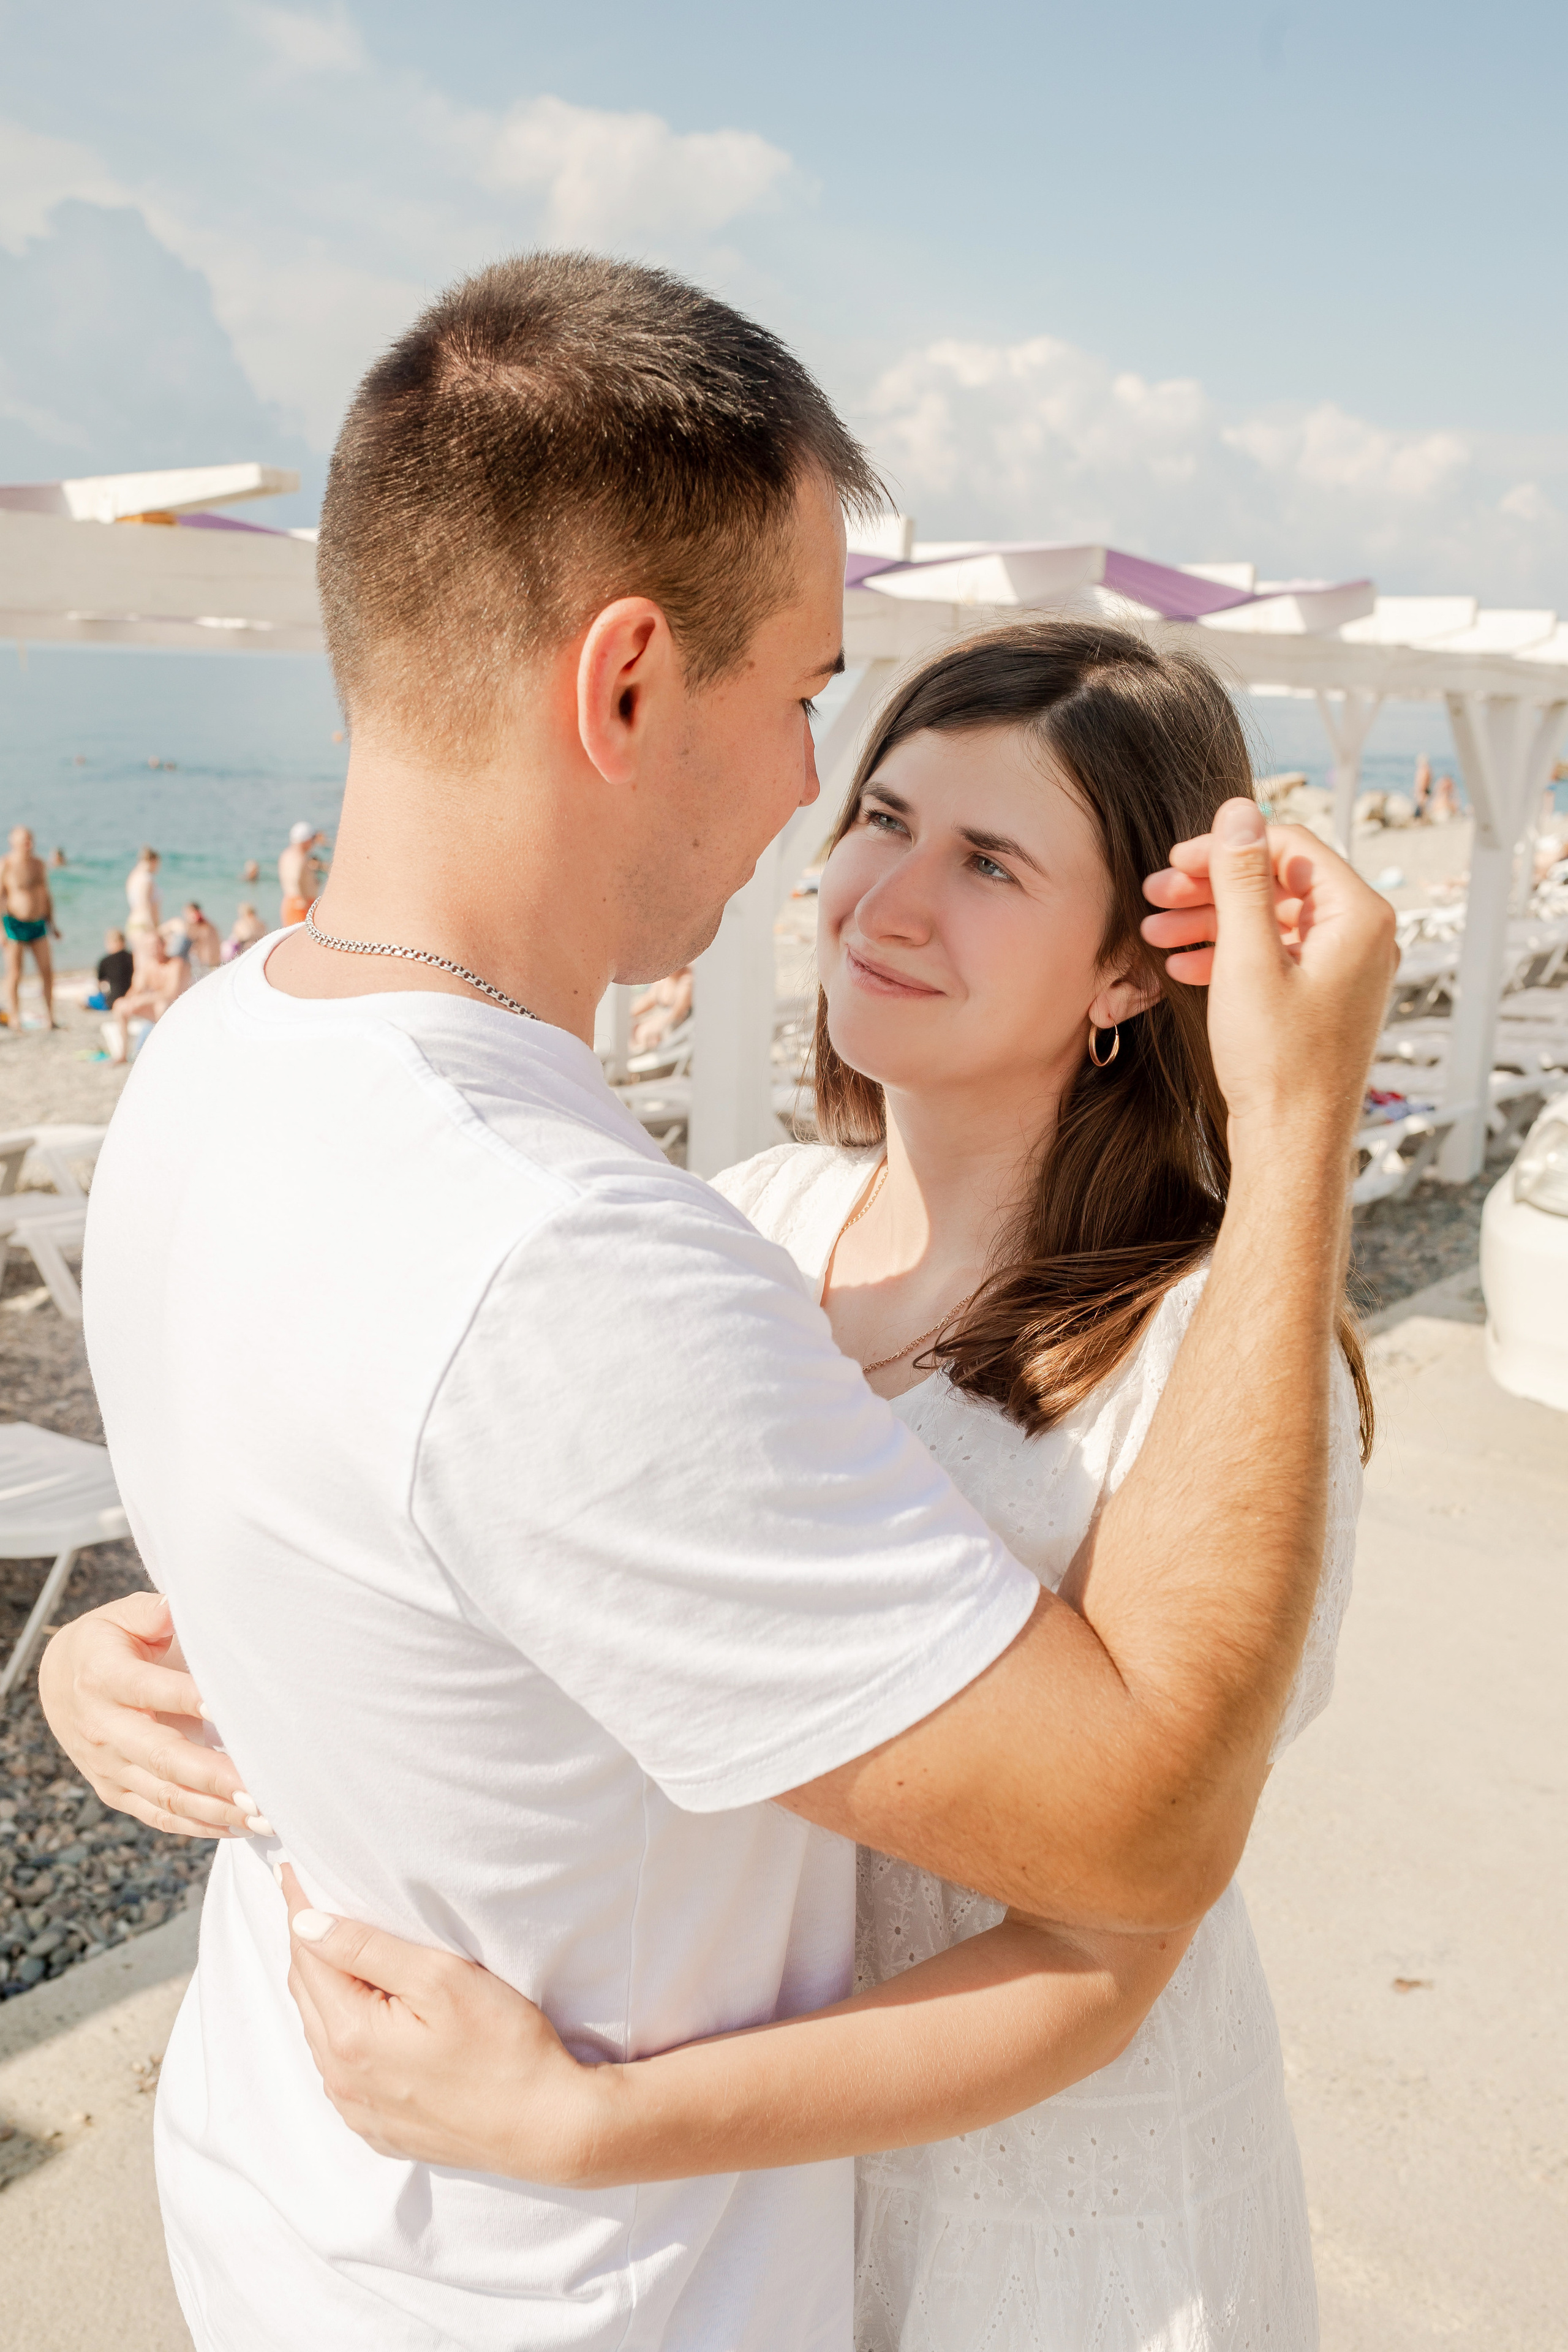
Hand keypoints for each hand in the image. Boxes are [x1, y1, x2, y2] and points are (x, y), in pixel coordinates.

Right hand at [36, 1592, 251, 1837]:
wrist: (58, 1681)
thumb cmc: (107, 1642)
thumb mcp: (121, 1615)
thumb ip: (151, 1612)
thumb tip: (177, 1609)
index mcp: (104, 1677)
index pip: (148, 1689)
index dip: (186, 1698)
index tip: (226, 1708)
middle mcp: (104, 1727)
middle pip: (162, 1757)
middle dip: (213, 1776)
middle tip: (261, 1790)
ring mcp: (109, 1765)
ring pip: (165, 1794)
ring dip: (216, 1809)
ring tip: (264, 1817)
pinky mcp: (115, 1790)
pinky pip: (159, 1814)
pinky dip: (199, 1825)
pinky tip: (238, 1827)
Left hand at [282, 1868, 599, 2182]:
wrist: (546, 2127)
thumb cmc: (504, 2046)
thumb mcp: (440, 1978)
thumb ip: (367, 1949)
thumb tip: (305, 1924)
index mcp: (351, 2037)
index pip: (308, 1957)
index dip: (298, 1910)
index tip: (291, 1871)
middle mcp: (343, 2080)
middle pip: (307, 1995)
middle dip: (306, 1946)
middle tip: (308, 1902)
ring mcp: (359, 2110)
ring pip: (321, 2034)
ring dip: (322, 1989)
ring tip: (332, 1949)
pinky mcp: (380, 2129)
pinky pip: (340, 2071)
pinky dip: (339, 2033)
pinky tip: (361, 2015)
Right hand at [1141, 800, 1395, 1145]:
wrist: (1292, 1144)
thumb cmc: (1277, 1060)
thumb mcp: (1247, 958)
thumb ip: (1241, 879)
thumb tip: (1238, 812)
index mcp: (1358, 916)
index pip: (1290, 847)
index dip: (1227, 848)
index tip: (1174, 864)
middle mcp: (1362, 938)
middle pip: (1278, 883)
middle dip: (1212, 887)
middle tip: (1154, 895)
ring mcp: (1344, 971)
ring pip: (1271, 922)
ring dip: (1212, 921)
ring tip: (1155, 934)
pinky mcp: (1323, 1000)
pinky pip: (1275, 958)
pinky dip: (1229, 955)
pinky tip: (1183, 966)